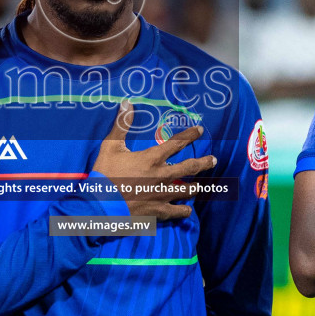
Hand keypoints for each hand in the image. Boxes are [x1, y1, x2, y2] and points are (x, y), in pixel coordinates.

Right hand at [90, 100, 216, 220]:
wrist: (101, 205)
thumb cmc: (104, 175)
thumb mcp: (110, 146)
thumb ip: (121, 125)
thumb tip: (127, 103)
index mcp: (153, 158)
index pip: (177, 143)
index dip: (190, 135)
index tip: (200, 130)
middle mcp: (163, 176)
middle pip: (190, 167)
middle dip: (204, 162)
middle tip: (214, 160)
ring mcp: (163, 195)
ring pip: (188, 191)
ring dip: (196, 187)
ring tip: (201, 186)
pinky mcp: (159, 211)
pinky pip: (178, 212)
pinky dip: (184, 210)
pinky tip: (186, 210)